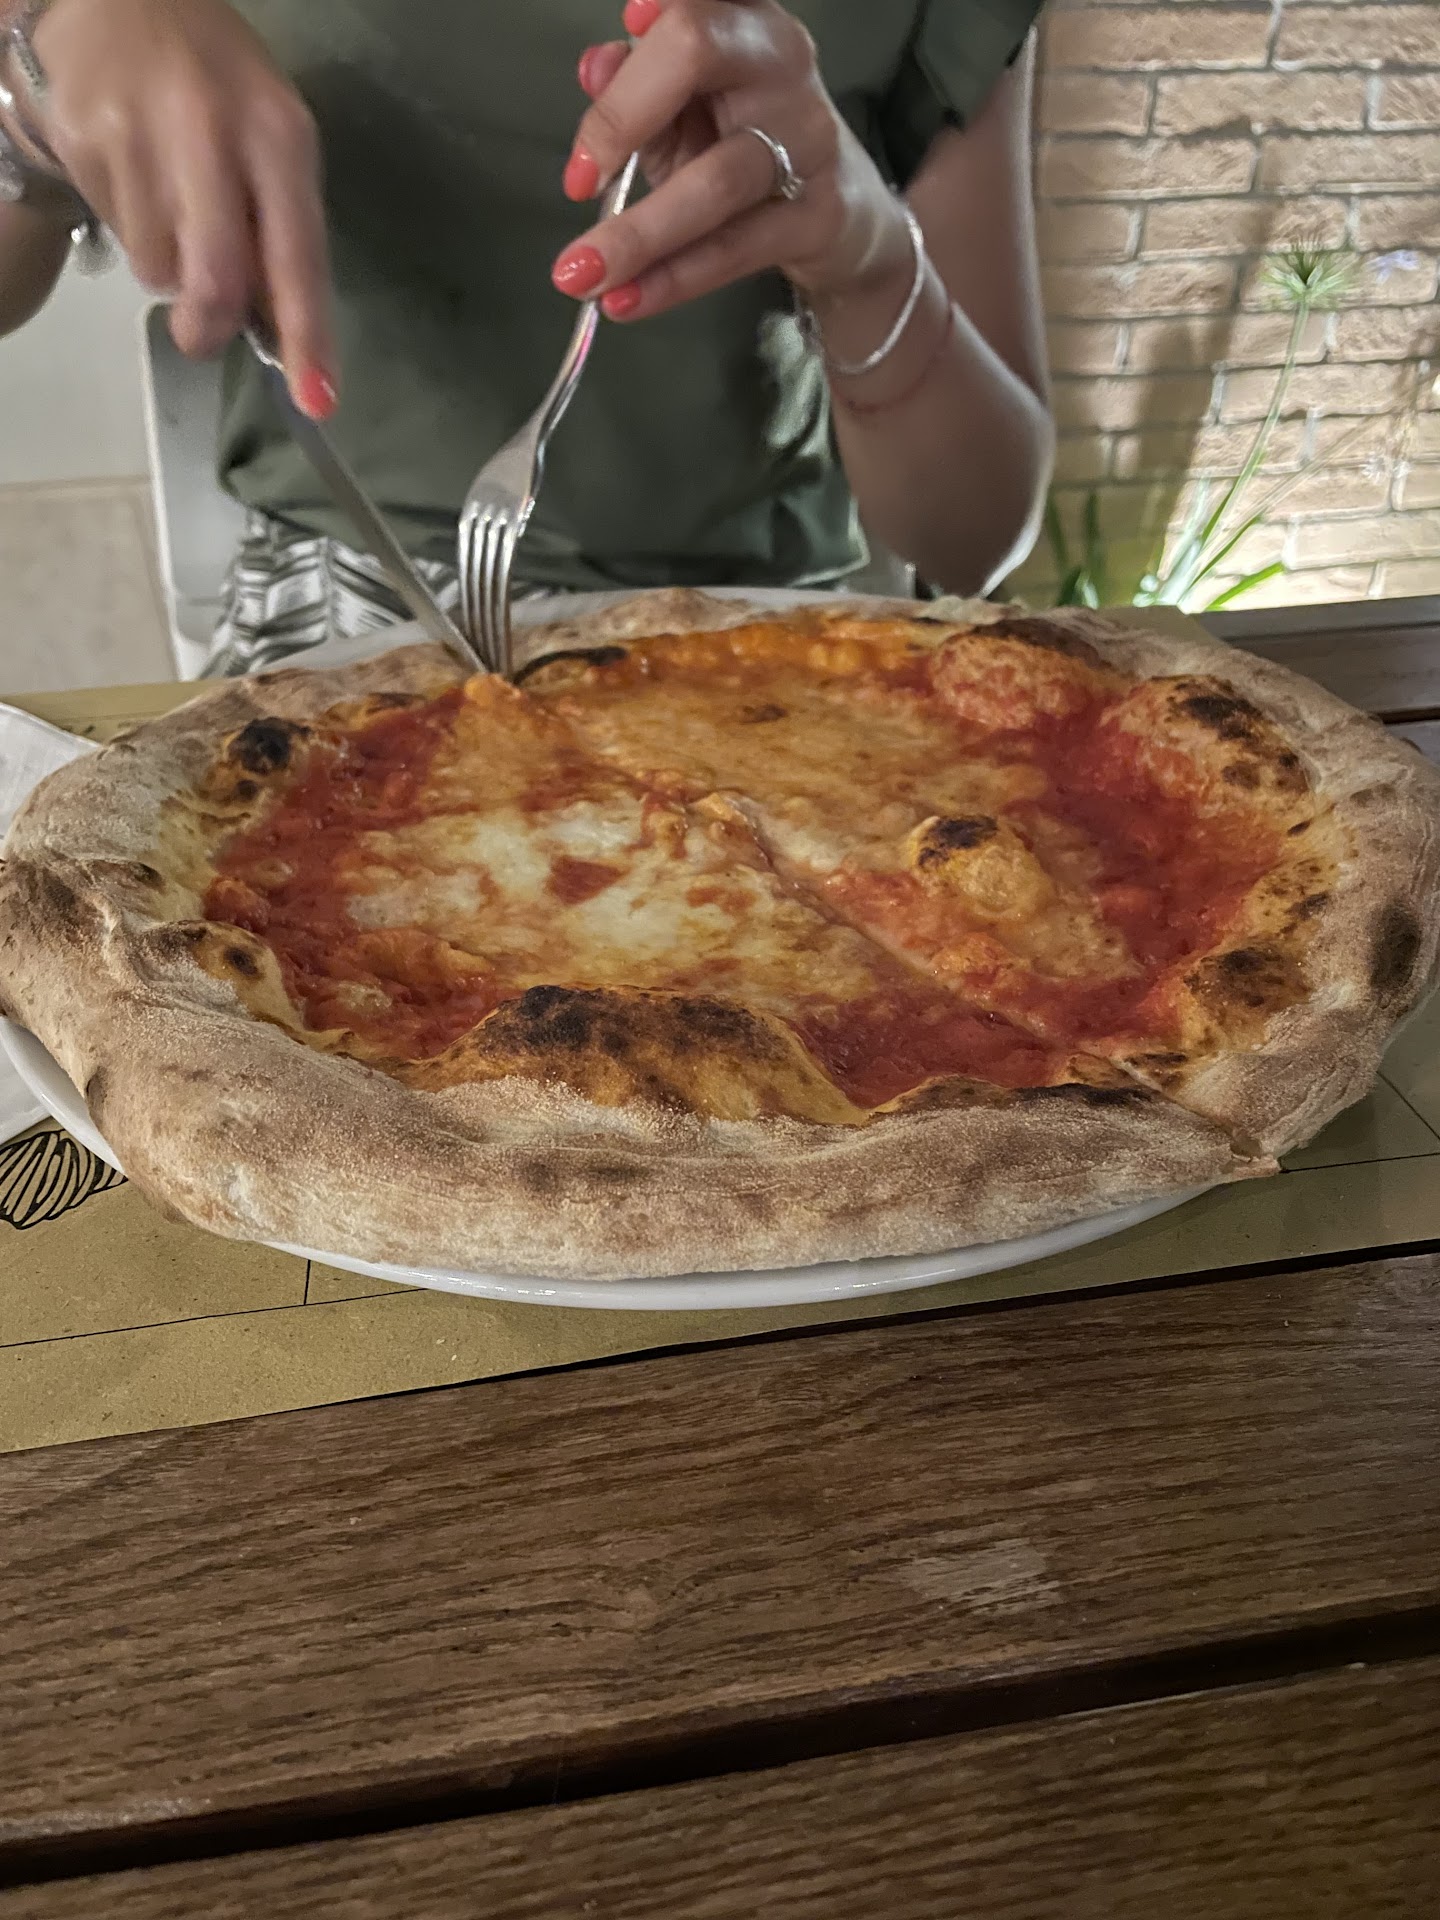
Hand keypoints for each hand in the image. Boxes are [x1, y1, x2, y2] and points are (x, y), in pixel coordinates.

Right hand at [20, 0, 334, 412]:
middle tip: (205, 331)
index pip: (298, 256)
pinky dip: (134, 228)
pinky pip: (119, 234)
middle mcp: (209, 133)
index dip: (306, 336)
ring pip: (159, 269)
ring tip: (172, 202)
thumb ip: (282, 227)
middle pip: (216, 282)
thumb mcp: (271, 134)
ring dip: (169, 264)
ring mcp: (138, 138)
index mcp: (276, 134)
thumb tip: (281, 329)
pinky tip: (138, 176)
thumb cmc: (213, 80)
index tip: (317, 400)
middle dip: (211, 326)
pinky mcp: (83, 144)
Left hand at [552, 0, 910, 323]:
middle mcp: (780, 59)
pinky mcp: (819, 215)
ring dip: (637, 234)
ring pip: (714, 178)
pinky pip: (734, 248)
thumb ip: (637, 85)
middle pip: (697, 51)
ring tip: (579, 275)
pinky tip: (625, 300)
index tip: (628, 20)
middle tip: (575, 184)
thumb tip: (596, 67)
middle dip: (621, 117)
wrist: (844, 217)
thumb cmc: (746, 143)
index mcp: (741, 15)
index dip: (660, 0)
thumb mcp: (684, 107)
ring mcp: (808, 136)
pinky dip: (672, 279)